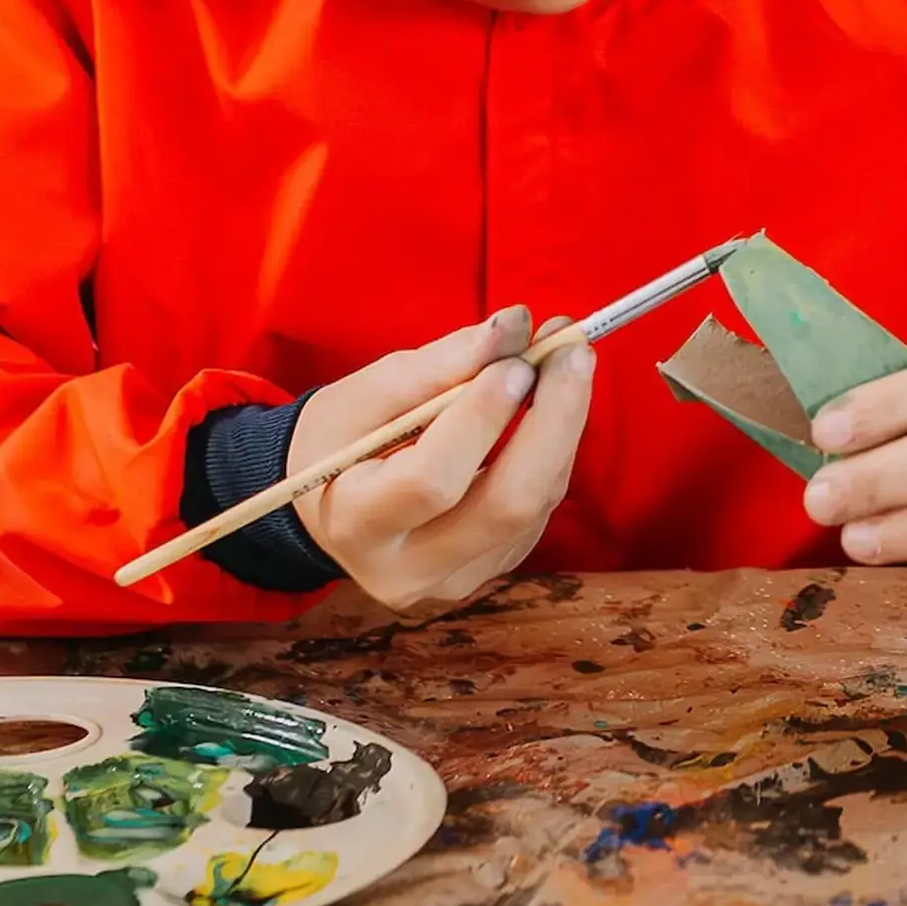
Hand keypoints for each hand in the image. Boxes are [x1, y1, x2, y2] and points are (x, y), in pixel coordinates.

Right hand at [290, 306, 593, 617]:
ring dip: (563, 426)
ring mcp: (456, 580)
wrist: (332, 500)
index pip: (433, 480)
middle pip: (507, 505)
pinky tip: (551, 407)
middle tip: (574, 350)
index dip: (482, 417)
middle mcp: (408, 570)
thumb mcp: (367, 392)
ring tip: (567, 362)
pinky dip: (553, 449)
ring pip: (536, 504)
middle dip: (554, 421)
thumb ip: (441, 363)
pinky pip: (541, 508)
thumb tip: (516, 325)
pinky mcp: (493, 570)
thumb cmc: (344, 437)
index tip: (515, 360)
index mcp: (357, 524)